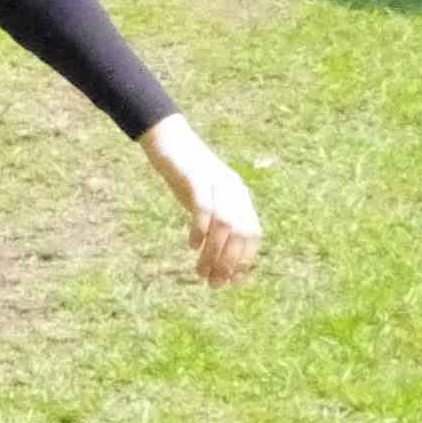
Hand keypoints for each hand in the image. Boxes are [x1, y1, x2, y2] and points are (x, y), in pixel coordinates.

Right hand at [139, 113, 260, 284]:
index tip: (230, 281)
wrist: (169, 139)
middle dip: (229, 263)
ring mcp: (217, 182)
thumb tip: (218, 258)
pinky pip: (205, 206)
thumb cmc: (185, 174)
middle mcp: (233, 190)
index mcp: (239, 196)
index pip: (253, 234)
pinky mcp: (197, 177)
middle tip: (213, 284)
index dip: (245, 260)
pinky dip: (200, 229)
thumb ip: (214, 222)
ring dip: (214, 253)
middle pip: (241, 233)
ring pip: (224, 225)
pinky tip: (192, 245)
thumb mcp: (204, 199)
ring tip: (201, 273)